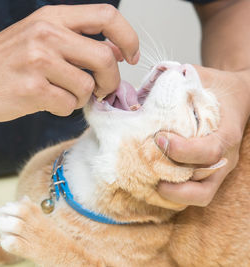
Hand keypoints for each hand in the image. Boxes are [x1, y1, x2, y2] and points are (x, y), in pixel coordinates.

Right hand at [0, 4, 138, 121]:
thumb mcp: (34, 36)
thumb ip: (72, 41)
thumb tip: (116, 55)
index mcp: (51, 18)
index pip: (107, 17)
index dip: (128, 37)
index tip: (130, 57)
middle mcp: (46, 34)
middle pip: (106, 58)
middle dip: (111, 81)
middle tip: (101, 90)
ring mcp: (38, 61)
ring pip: (87, 87)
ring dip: (80, 98)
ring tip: (60, 95)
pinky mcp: (31, 89)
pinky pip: (67, 105)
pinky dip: (62, 108)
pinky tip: (45, 102)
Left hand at [156, 65, 249, 206]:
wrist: (237, 95)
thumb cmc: (217, 86)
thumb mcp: (199, 76)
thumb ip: (172, 83)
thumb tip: (136, 100)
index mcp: (226, 133)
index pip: (208, 152)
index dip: (181, 151)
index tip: (159, 139)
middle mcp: (226, 157)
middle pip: (204, 188)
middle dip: (175, 187)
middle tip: (150, 170)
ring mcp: (219, 169)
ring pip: (200, 196)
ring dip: (173, 195)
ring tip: (150, 182)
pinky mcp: (211, 174)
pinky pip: (195, 192)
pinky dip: (176, 194)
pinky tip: (155, 183)